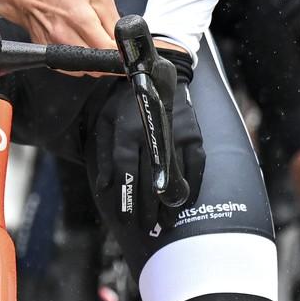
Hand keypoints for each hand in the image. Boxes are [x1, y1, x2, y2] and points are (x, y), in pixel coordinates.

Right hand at [0, 0, 118, 74]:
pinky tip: (82, 48)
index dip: (120, 53)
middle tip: (111, 47)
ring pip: (87, 70)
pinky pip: (73, 69)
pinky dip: (82, 63)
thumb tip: (123, 41)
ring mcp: (56, 49)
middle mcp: (66, 37)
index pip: (107, 50)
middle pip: (98, 65)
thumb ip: (114, 20)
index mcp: (80, 19)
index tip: (124, 51)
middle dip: (109, 59)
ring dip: (96, 63)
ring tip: (95, 44)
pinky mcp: (50, 57)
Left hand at [100, 45, 204, 233]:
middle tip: (146, 228)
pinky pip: (196, 165)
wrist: (158, 72)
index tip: (125, 219)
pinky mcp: (194, 132)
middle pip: (150, 178)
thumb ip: (103, 154)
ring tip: (166, 223)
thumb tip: (104, 186)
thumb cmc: (125, 100)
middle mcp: (152, 131)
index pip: (125, 169)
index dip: (125, 197)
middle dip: (148, 208)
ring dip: (170, 203)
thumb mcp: (105, 121)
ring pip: (175, 175)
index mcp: (126, 129)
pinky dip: (191, 185)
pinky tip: (185, 202)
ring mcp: (177, 132)